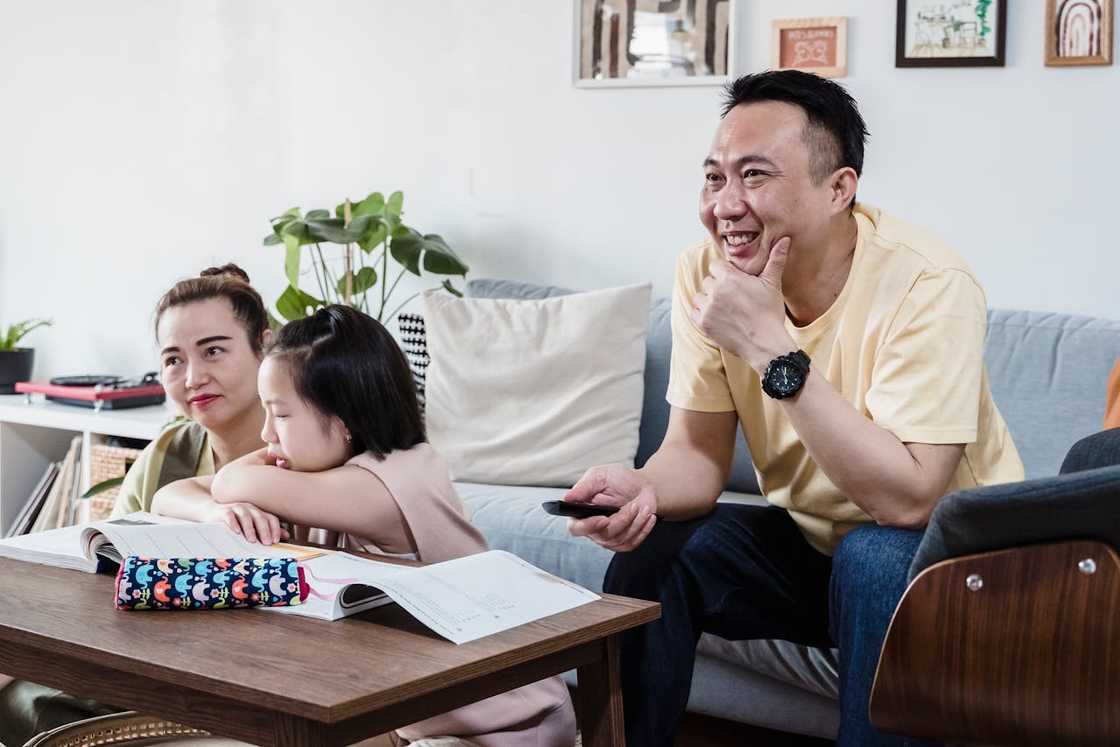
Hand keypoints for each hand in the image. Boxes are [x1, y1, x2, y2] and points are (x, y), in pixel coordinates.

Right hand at [206, 502, 288, 544]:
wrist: (211, 512)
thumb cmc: (235, 521)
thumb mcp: (252, 525)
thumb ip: (267, 530)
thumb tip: (286, 536)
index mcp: (258, 512)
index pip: (271, 519)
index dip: (275, 529)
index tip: (275, 541)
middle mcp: (249, 508)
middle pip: (260, 517)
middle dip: (265, 531)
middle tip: (267, 543)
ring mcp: (236, 508)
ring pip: (246, 516)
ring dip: (250, 528)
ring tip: (252, 540)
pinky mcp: (223, 511)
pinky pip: (229, 516)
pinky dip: (233, 523)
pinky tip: (236, 531)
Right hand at [563, 464, 656, 551]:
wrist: (643, 487)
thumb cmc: (619, 480)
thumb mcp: (600, 476)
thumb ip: (584, 487)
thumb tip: (567, 497)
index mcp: (581, 512)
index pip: (575, 528)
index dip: (587, 526)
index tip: (603, 519)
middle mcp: (592, 528)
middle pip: (602, 535)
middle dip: (621, 520)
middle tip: (633, 506)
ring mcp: (608, 538)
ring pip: (619, 539)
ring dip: (634, 522)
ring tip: (641, 506)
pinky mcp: (623, 542)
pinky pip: (632, 543)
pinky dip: (643, 529)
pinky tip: (647, 515)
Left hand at [691, 236, 793, 371]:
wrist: (766, 344)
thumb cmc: (770, 313)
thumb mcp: (772, 284)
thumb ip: (775, 259)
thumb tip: (784, 239)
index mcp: (729, 278)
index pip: (716, 266)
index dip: (726, 273)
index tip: (735, 282)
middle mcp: (715, 291)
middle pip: (709, 281)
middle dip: (718, 287)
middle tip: (734, 298)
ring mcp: (707, 308)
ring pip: (700, 296)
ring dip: (709, 300)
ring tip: (726, 308)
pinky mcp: (703, 324)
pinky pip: (695, 312)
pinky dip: (703, 314)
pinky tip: (718, 317)